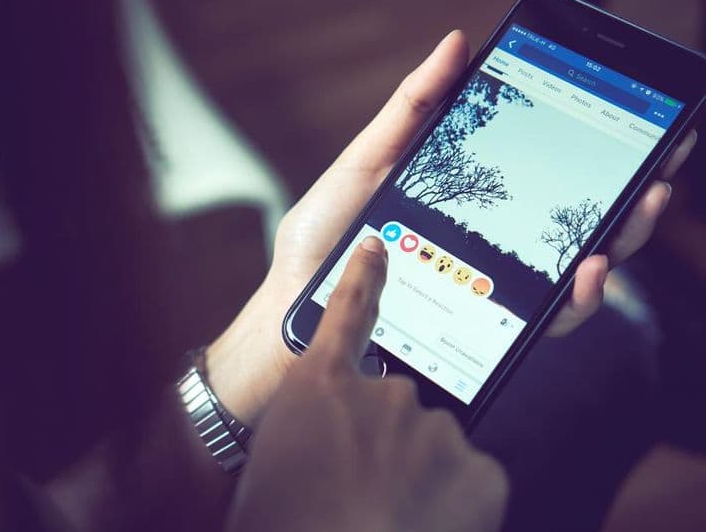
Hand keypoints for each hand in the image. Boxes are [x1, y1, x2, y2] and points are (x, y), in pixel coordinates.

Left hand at [206, 30, 697, 423]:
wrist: (293, 307)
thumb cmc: (325, 236)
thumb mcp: (367, 162)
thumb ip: (412, 111)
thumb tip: (458, 43)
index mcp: (467, 206)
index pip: (543, 182)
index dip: (593, 160)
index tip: (634, 128)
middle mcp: (487, 250)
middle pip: (571, 227)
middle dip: (626, 199)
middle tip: (657, 170)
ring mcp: (487, 292)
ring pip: (572, 276)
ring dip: (617, 244)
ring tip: (635, 213)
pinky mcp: (479, 332)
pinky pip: (541, 322)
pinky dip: (574, 300)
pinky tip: (585, 273)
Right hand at [227, 237, 507, 531]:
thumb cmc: (282, 521)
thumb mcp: (274, 464)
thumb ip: (307, 431)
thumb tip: (326, 437)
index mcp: (322, 386)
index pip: (347, 312)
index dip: (362, 278)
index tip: (376, 249)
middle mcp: (384, 393)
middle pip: (397, 400)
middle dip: (387, 437)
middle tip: (365, 487)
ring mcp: (435, 429)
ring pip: (434, 442)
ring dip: (419, 472)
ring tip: (389, 515)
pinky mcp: (480, 471)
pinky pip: (470, 478)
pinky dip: (455, 501)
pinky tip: (425, 526)